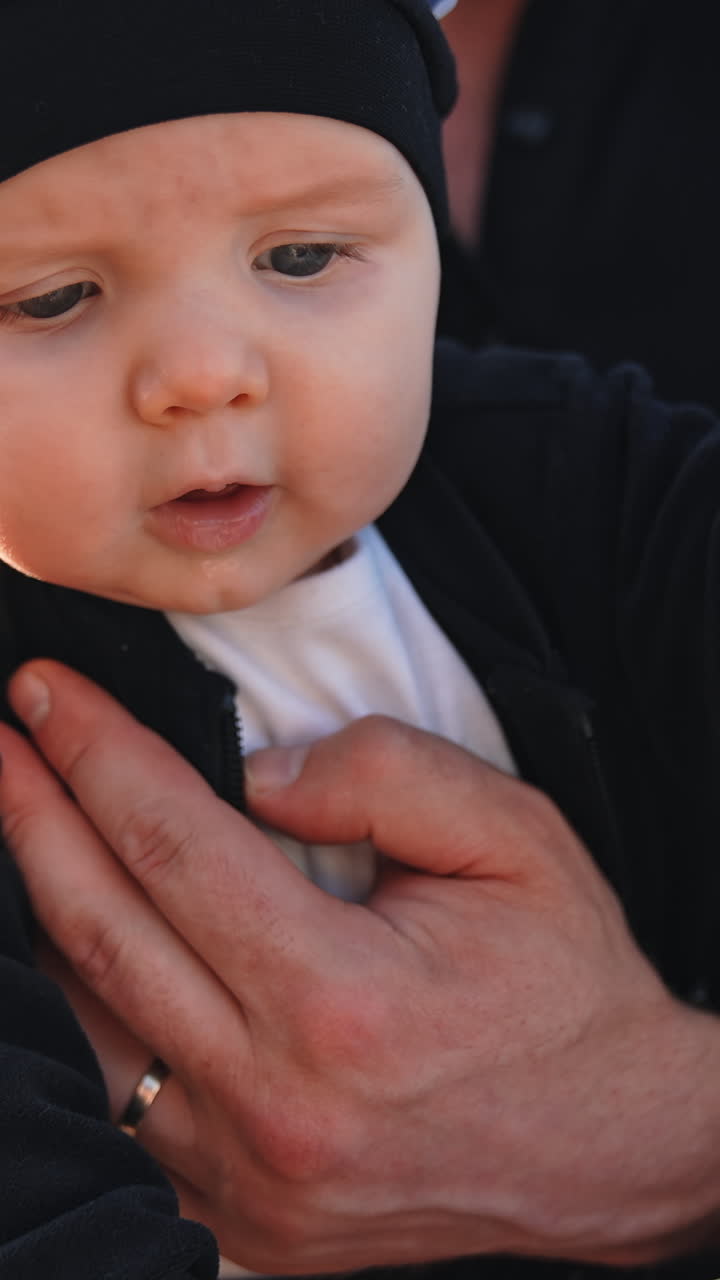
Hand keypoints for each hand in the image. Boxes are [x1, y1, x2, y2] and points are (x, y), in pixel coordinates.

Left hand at [1, 660, 718, 1272]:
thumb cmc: (564, 982)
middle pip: (98, 930)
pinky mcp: (241, 1214)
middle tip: (4, 738)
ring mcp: (246, 1175)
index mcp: (340, 1000)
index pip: (172, 843)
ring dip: (41, 909)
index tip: (48, 694)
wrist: (611, 1141)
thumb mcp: (514, 839)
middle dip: (32, 814)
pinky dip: (83, 1011)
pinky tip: (79, 941)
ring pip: (84, 1024)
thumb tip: (255, 773)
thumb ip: (383, 777)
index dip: (96, 753)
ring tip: (28, 822)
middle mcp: (274, 1101)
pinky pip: (119, 1103)